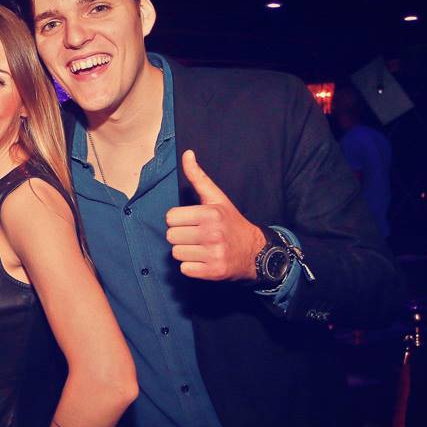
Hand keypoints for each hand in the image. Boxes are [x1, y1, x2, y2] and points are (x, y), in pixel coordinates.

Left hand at [166, 149, 264, 280]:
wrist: (255, 251)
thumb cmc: (230, 222)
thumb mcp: (216, 198)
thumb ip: (198, 177)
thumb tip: (187, 153)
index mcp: (210, 213)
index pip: (170, 217)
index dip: (178, 220)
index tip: (191, 221)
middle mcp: (212, 233)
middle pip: (171, 236)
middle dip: (181, 236)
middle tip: (196, 235)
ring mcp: (214, 254)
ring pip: (176, 253)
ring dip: (186, 252)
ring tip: (201, 247)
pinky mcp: (213, 272)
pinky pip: (184, 269)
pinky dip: (191, 267)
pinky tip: (204, 259)